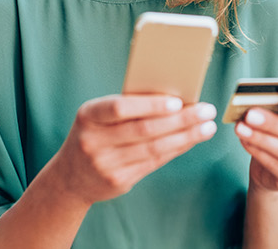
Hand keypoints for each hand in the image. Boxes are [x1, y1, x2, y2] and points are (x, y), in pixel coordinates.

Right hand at [42, 94, 217, 205]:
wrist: (70, 178)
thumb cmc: (93, 136)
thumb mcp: (97, 117)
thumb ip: (126, 108)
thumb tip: (173, 98)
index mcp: (88, 116)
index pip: (120, 108)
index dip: (150, 105)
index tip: (178, 101)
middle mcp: (94, 141)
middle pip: (145, 129)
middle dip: (181, 119)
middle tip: (206, 110)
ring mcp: (106, 164)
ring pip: (154, 148)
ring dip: (185, 137)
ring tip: (207, 127)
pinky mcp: (119, 181)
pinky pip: (154, 162)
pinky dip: (176, 149)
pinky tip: (191, 141)